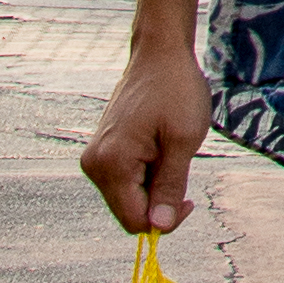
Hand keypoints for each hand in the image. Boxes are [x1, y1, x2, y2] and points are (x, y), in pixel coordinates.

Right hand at [82, 30, 208, 236]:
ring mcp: (95, 158)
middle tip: (178, 163)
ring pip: (128, 199)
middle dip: (159, 200)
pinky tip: (158, 146)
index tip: (189, 199)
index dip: (165, 220)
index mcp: (111, 164)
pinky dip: (147, 174)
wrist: (159, 54)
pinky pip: (125, 182)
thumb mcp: (184, 140)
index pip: (135, 221)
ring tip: (167, 149)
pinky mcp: (102, 152)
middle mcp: (94, 165)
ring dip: (154, 185)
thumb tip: (159, 228)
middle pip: (129, 213)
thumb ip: (170, 187)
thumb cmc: (176, 90)